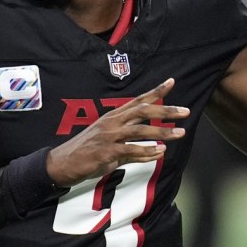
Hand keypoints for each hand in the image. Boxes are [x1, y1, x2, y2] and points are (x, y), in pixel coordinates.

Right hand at [46, 78, 189, 186]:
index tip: (171, 82)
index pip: (138, 100)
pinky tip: (160, 152)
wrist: (61, 163)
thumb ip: (132, 147)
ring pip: (140, 130)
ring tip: (180, 133)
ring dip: (163, 132)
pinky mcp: (106, 152)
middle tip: (185, 111)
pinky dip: (148, 151)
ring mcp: (109, 136)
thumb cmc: (85, 153)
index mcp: (113, 117)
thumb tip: (154, 151)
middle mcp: (112, 123)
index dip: (155, 91)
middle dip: (166, 110)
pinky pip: (131, 150)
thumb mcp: (110, 146)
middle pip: (143, 110)